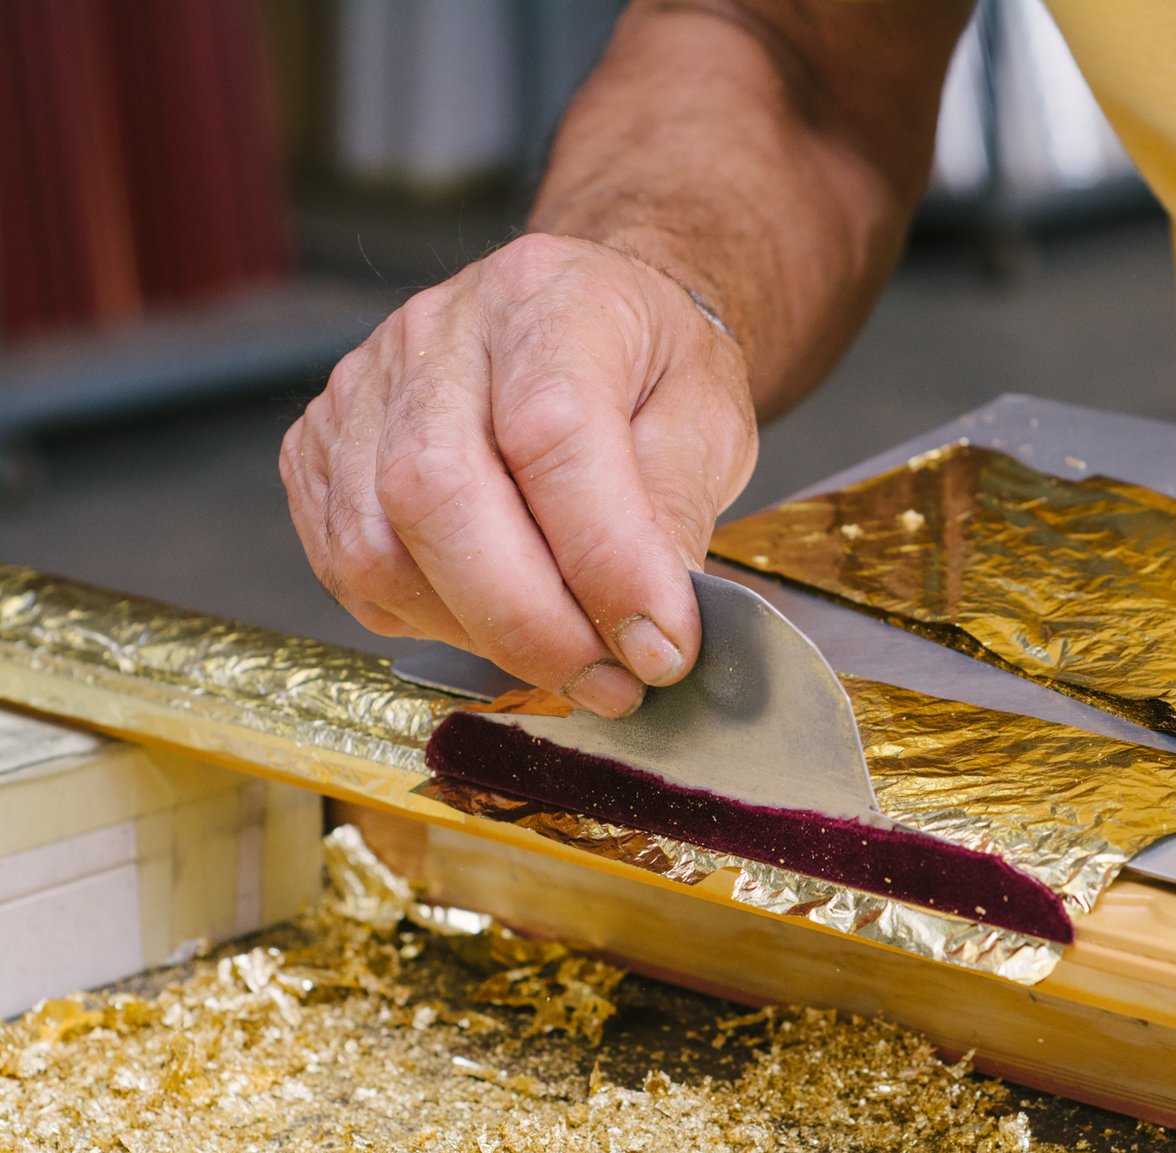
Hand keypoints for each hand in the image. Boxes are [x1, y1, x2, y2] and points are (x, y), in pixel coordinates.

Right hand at [280, 233, 755, 716]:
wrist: (590, 315)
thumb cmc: (650, 366)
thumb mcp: (706, 417)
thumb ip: (677, 512)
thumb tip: (650, 630)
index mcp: (548, 299)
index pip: (551, 435)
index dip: (603, 561)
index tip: (659, 647)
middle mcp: (437, 332)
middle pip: (437, 492)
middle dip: (529, 622)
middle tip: (611, 683)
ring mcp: (363, 386)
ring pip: (377, 544)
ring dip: (476, 631)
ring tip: (564, 656)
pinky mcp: (320, 446)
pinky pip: (346, 563)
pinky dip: (422, 618)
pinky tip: (493, 618)